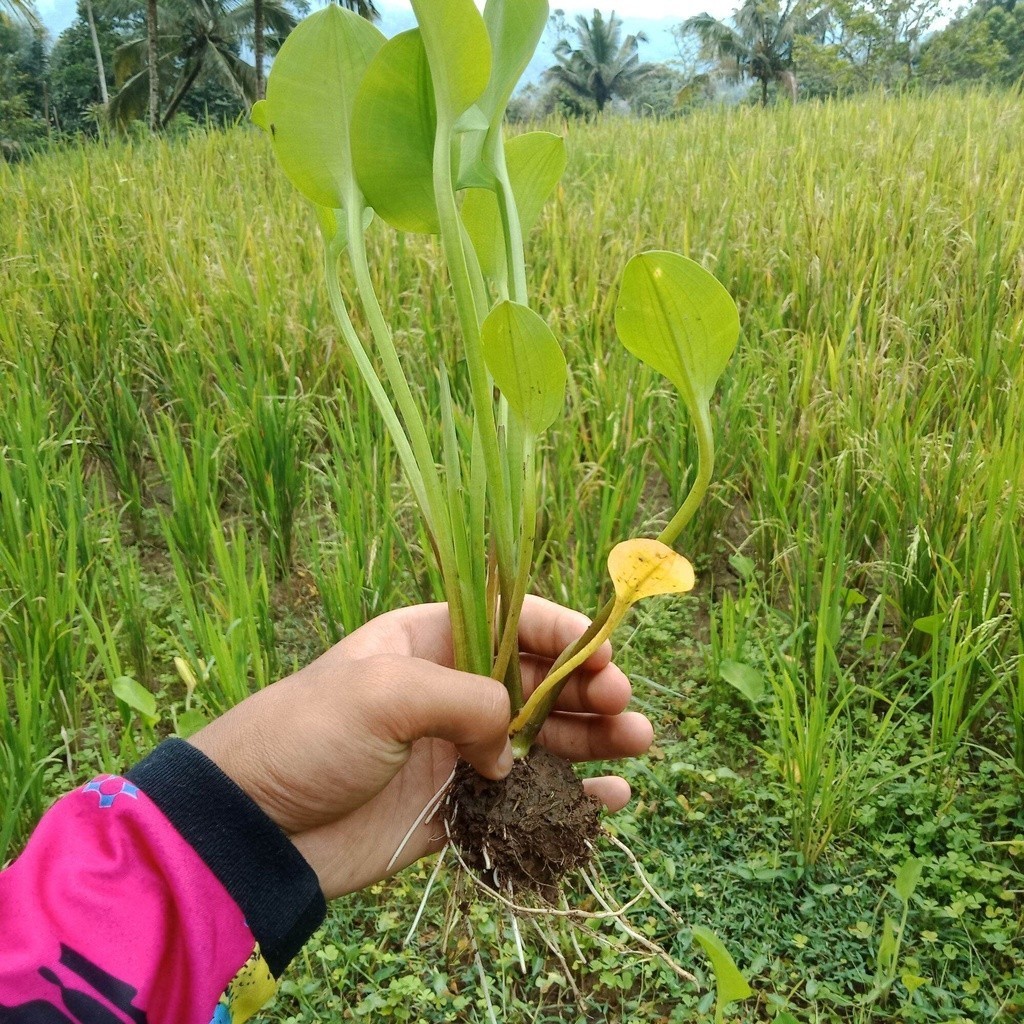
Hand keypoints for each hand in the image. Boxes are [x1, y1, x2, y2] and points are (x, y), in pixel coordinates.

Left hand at [188, 596, 652, 898]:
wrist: (251, 827)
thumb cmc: (306, 735)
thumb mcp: (384, 691)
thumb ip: (467, 699)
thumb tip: (511, 743)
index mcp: (429, 638)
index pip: (513, 622)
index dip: (564, 635)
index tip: (603, 655)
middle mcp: (449, 688)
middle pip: (538, 680)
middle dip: (587, 688)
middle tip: (624, 706)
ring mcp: (455, 748)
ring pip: (540, 737)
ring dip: (591, 739)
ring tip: (638, 745)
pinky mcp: (454, 804)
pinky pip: (524, 796)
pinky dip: (567, 796)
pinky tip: (608, 799)